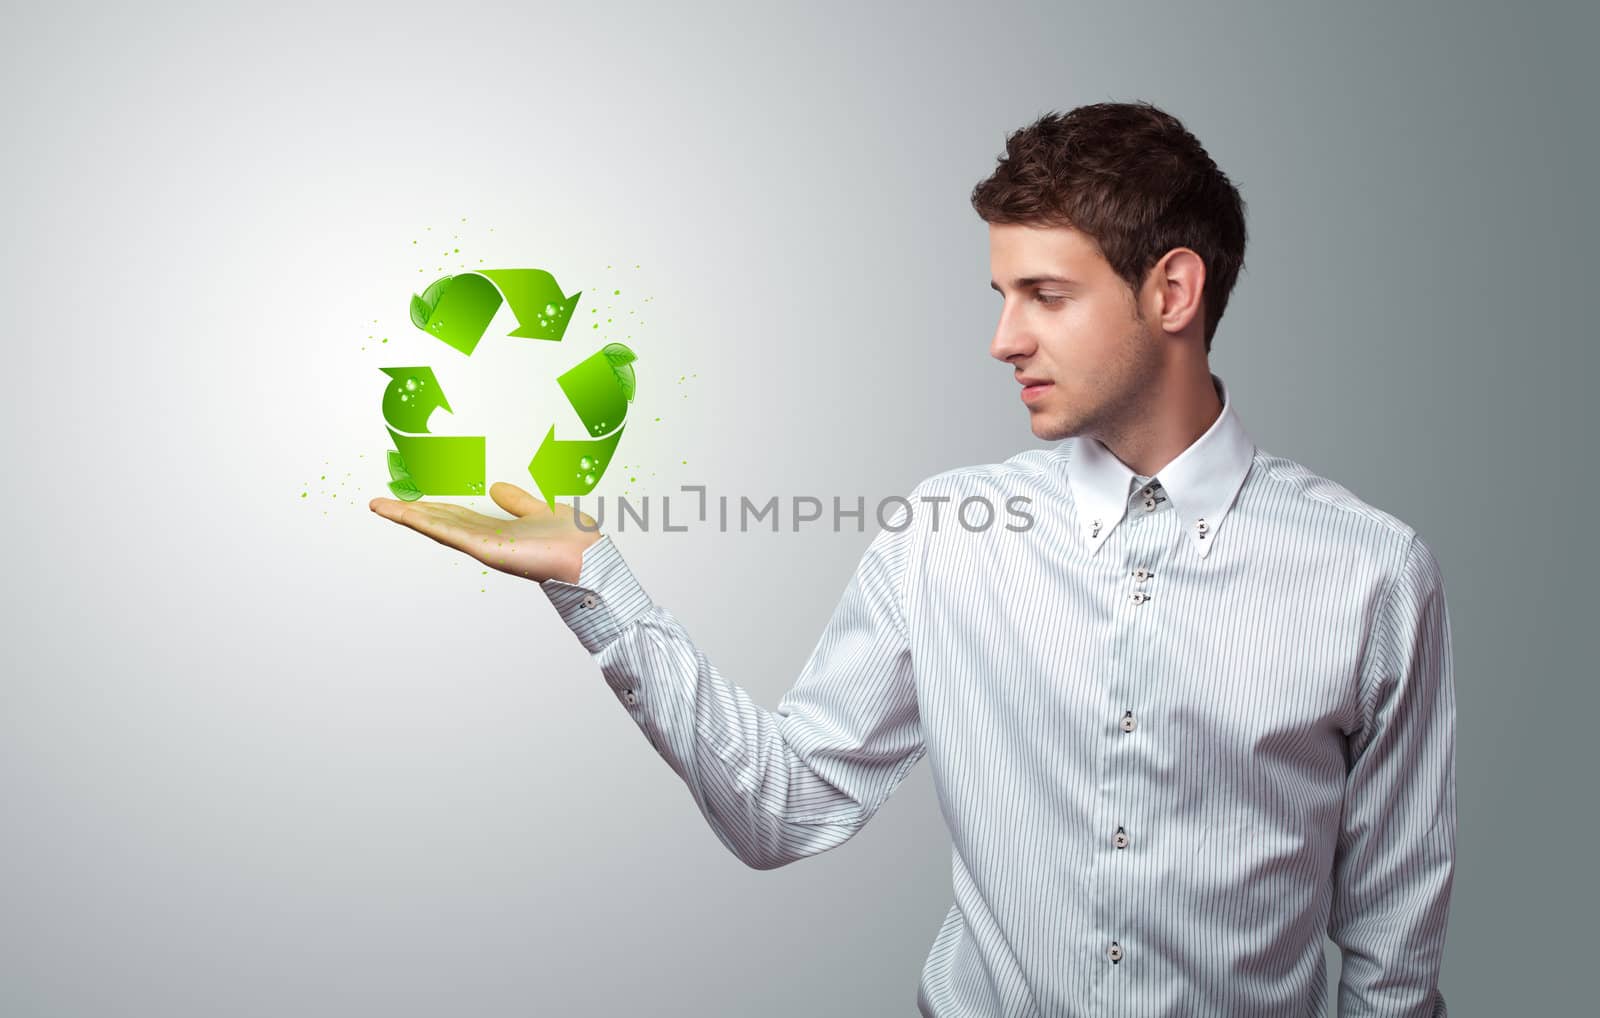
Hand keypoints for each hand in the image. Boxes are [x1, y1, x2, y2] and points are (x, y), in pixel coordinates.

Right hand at [368, 481, 602, 583]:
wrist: (590, 558)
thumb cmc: (574, 541)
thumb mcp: (540, 509)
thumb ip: (518, 501)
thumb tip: (495, 488)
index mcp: (498, 532)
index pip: (457, 517)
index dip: (432, 507)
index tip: (409, 499)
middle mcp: (486, 541)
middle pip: (440, 523)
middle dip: (410, 513)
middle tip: (380, 503)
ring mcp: (484, 547)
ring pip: (438, 528)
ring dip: (407, 517)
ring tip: (379, 505)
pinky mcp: (486, 550)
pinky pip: (450, 534)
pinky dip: (425, 522)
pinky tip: (405, 513)